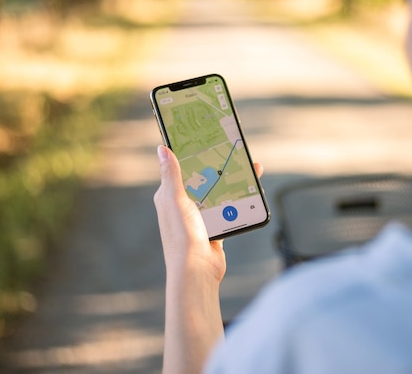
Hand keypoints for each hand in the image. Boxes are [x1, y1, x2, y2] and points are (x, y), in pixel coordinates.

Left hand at [154, 145, 263, 279]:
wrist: (197, 271)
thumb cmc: (182, 237)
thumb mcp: (175, 200)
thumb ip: (171, 175)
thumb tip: (162, 149)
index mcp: (169, 196)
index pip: (180, 168)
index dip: (191, 154)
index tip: (205, 139)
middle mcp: (183, 205)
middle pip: (203, 179)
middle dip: (218, 166)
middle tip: (233, 151)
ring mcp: (199, 217)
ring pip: (218, 192)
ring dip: (232, 181)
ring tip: (248, 168)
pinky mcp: (214, 227)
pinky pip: (227, 208)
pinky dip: (237, 200)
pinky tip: (249, 191)